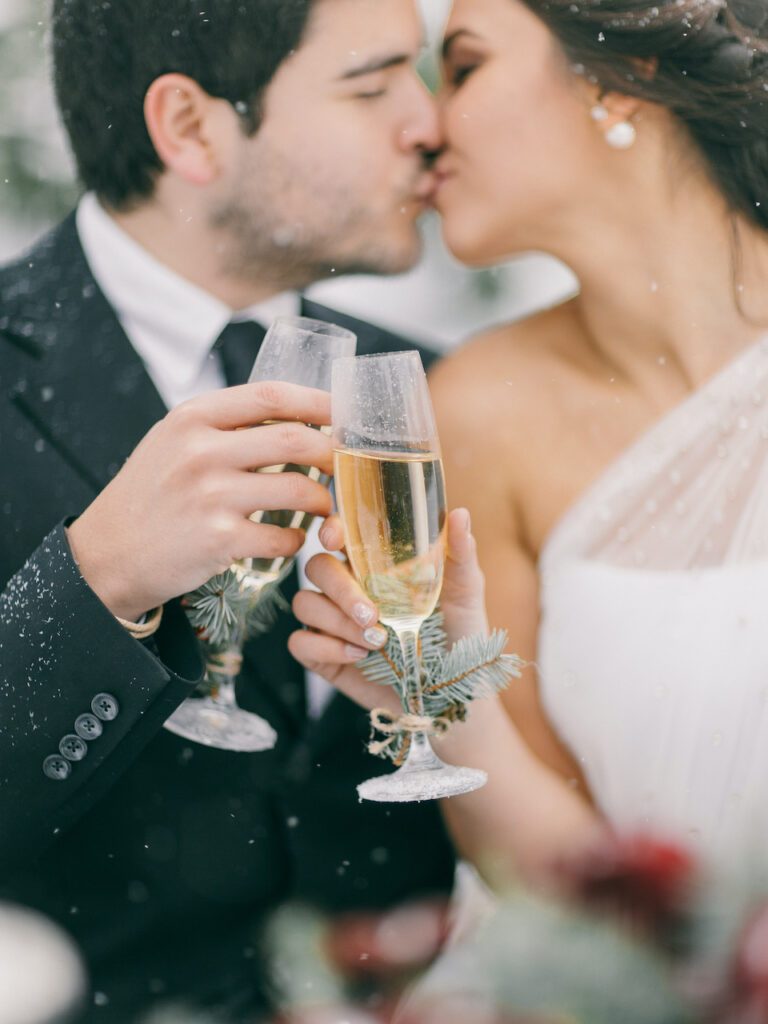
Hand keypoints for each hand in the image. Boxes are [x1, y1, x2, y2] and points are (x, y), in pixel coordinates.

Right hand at [67, 381, 333, 620]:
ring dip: (323, 502)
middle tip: (344, 465)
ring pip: (298, 490)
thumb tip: (291, 414)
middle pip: (295, 439)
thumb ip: (221, 425)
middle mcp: (201, 451)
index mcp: (192, 418)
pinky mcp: (219, 540)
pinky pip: (282, 537)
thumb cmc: (149, 495)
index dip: (317, 401)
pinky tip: (291, 540)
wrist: (107, 554)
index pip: (271, 395)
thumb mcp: (172, 442)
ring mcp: (210, 496)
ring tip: (323, 509)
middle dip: (332, 452)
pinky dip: (296, 541)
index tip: (343, 411)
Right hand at [288, 508, 488, 710]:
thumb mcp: (466, 592)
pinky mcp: (325, 655)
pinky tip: (359, 656)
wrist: (453, 690)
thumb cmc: (458, 632)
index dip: (330, 529)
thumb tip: (459, 514)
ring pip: (305, 603)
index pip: (339, 533)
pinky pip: (300, 642)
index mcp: (374, 562)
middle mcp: (348, 586)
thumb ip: (460, 553)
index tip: (336, 538)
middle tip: (372, 614)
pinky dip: (326, 647)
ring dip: (338, 622)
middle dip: (340, 589)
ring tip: (377, 641)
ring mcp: (332, 621)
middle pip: (317, 567)